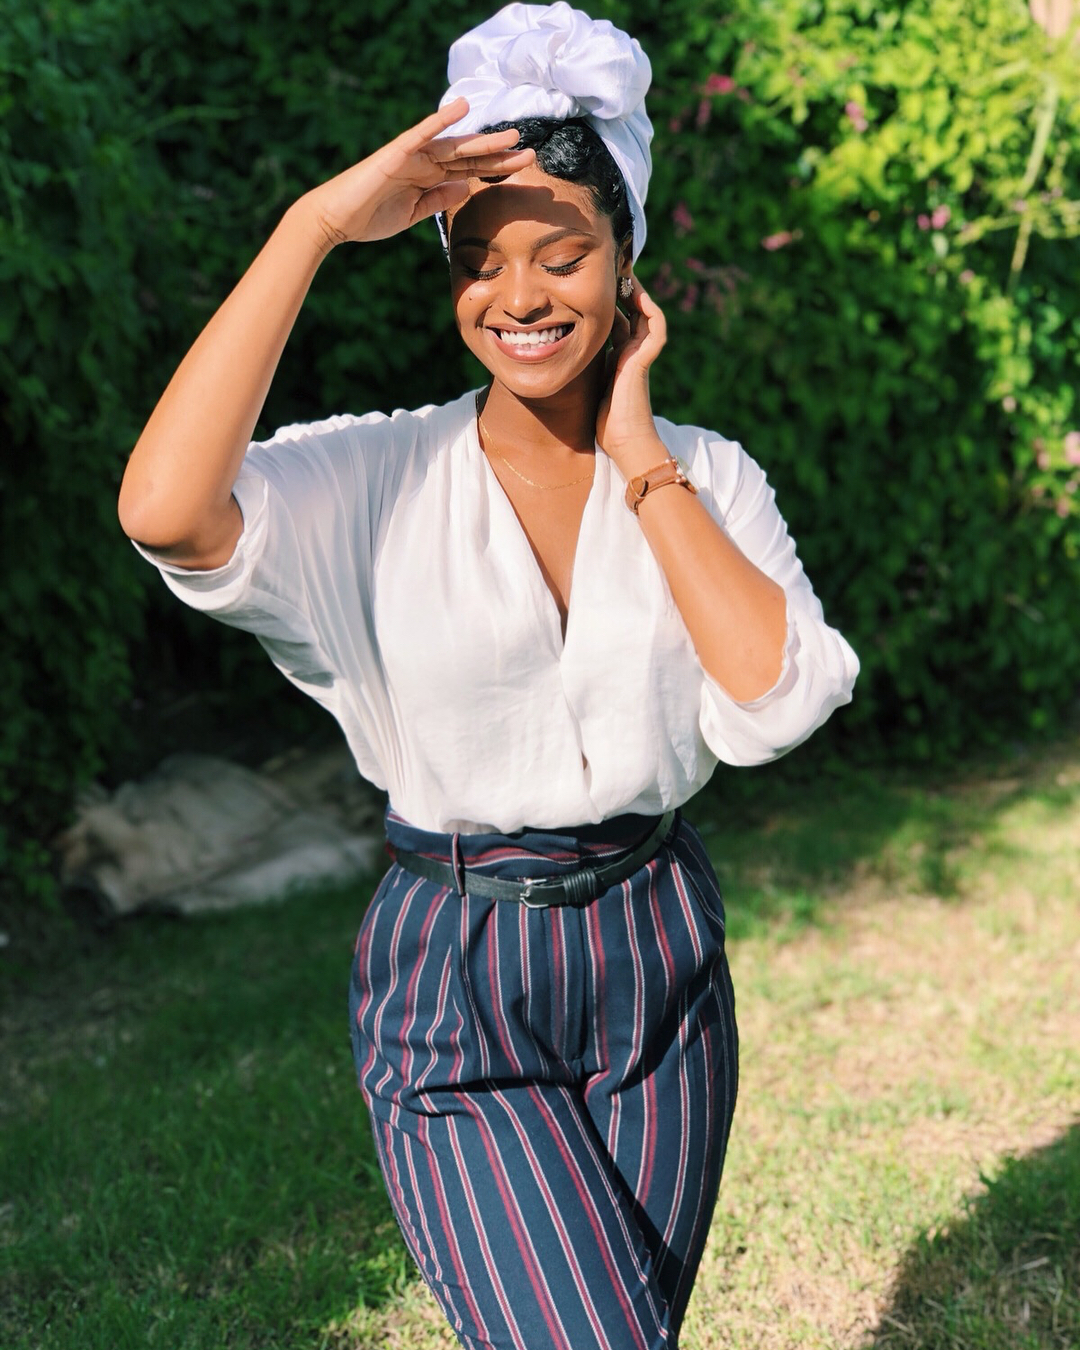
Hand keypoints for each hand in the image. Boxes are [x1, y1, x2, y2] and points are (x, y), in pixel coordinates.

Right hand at [300, 97, 535, 250]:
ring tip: (511, 135)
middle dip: (499, 155)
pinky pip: (421, 134)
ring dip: (483, 140)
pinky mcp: (395, 154)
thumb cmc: (369, 217)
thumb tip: (465, 188)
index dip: (497, 168)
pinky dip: (440, 121)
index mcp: (429, 178)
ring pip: (454, 146)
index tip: (523, 166)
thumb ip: (438, 200)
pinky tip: (460, 108)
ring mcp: (411, 156)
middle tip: (530, 151)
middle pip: (469, 157)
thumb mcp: (413, 214)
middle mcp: (424, 163)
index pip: (469, 171)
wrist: (334, 220)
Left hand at [594, 277, 668, 469]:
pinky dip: (648, 307)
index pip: (613, 321)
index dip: (603, 302)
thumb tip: (555, 353)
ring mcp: (641, 353)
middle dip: (618, 290)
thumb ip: (581, 367)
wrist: (624, 441)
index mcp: (618, 358)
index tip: (588, 285)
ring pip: (643, 312)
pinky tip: (635, 291)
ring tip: (622, 271)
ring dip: (635, 291)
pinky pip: (655, 325)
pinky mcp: (646, 357)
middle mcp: (631, 352)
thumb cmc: (604, 421)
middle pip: (628, 311)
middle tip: (606, 269)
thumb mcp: (586, 385)